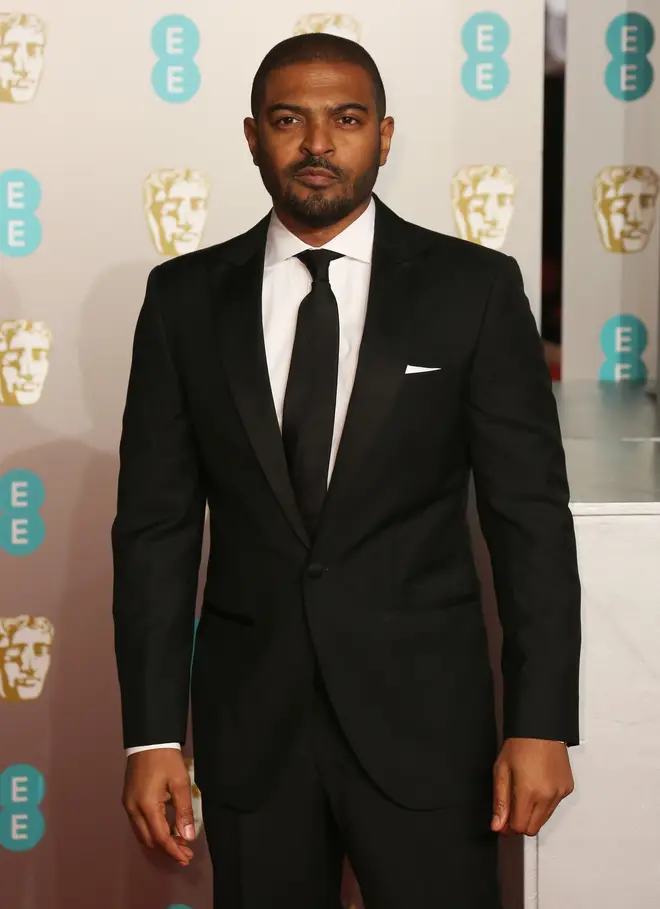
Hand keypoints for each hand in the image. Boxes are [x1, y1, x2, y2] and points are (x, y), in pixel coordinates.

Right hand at [122, 748, 195, 866]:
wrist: (148, 740)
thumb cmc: (166, 759)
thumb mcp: (180, 783)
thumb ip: (183, 811)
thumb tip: (187, 836)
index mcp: (146, 806)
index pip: (160, 837)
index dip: (174, 850)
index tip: (186, 858)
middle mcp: (133, 809)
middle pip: (149, 840)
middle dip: (167, 849)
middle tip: (186, 852)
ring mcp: (128, 805)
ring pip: (143, 834)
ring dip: (160, 841)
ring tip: (179, 842)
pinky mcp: (128, 799)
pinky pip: (139, 824)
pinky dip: (153, 831)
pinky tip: (166, 829)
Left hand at [491, 738, 573, 835]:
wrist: (541, 729)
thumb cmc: (520, 745)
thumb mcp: (501, 770)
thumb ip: (500, 802)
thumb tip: (497, 825)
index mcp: (529, 792)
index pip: (519, 827)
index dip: (509, 827)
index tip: (503, 821)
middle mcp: (547, 796)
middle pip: (533, 828)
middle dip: (520, 823)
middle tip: (511, 809)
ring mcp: (559, 793)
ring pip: (544, 820)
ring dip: (533, 814)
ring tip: (524, 793)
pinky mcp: (567, 789)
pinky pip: (554, 806)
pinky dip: (545, 803)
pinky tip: (537, 786)